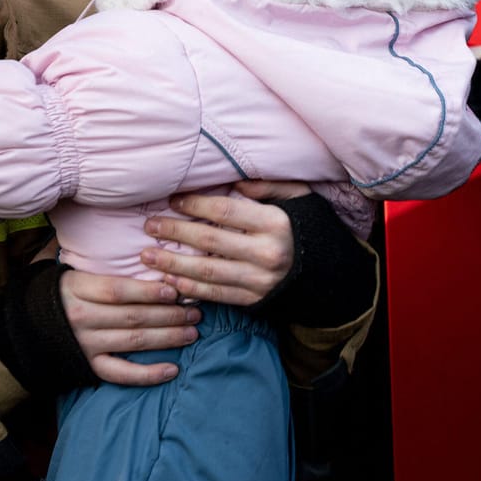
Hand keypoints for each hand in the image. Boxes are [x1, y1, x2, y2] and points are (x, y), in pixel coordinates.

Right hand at [58, 268, 201, 386]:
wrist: (27, 325)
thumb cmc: (63, 292)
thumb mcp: (75, 272)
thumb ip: (105, 267)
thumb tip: (148, 258)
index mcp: (78, 288)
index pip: (117, 290)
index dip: (148, 291)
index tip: (174, 291)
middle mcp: (81, 317)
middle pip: (132, 316)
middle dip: (169, 314)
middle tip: (195, 311)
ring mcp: (85, 344)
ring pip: (133, 341)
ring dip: (168, 337)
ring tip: (192, 332)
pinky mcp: (88, 366)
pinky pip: (121, 374)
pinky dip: (148, 374)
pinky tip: (173, 369)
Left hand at [138, 179, 306, 306]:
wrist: (333, 277)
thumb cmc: (311, 230)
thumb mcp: (300, 199)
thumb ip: (268, 186)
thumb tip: (234, 180)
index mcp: (276, 224)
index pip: (226, 212)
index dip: (196, 204)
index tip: (173, 199)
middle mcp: (266, 254)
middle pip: (210, 241)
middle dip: (176, 233)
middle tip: (150, 226)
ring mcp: (260, 281)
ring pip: (208, 272)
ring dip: (174, 265)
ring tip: (148, 257)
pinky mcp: (256, 301)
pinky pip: (217, 295)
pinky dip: (191, 289)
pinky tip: (170, 282)